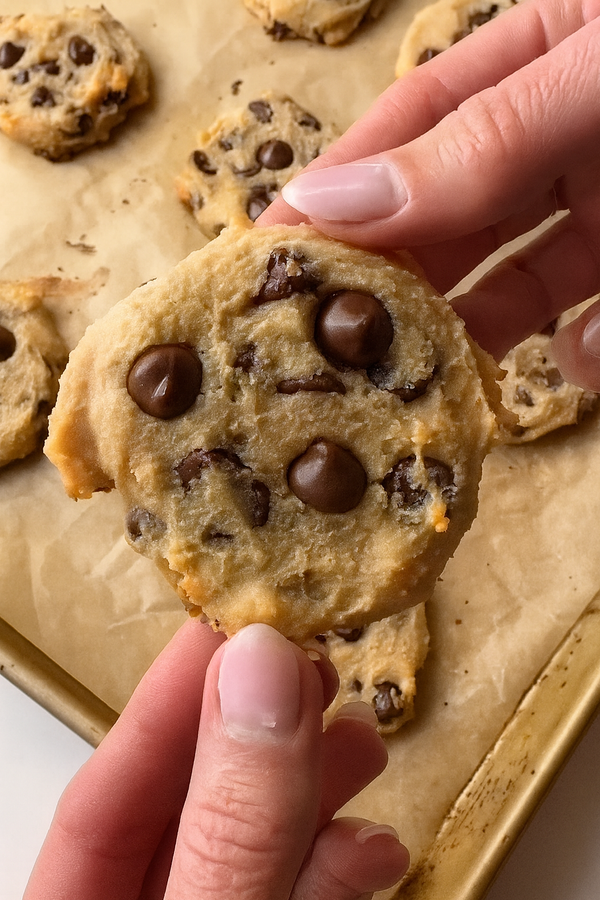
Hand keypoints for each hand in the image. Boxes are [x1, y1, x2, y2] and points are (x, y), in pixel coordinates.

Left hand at [24, 619, 408, 899]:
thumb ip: (231, 826)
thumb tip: (260, 670)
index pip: (104, 796)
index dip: (170, 701)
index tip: (236, 625)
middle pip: (185, 808)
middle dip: (260, 732)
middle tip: (313, 667)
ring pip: (249, 845)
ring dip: (312, 788)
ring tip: (363, 741)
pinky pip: (290, 896)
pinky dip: (337, 867)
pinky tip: (374, 846)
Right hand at [259, 0, 599, 391]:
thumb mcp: (588, 84)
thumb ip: (477, 144)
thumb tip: (334, 203)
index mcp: (527, 62)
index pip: (408, 129)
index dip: (340, 193)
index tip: (271, 256)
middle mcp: (553, 138)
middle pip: (446, 220)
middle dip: (396, 283)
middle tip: (338, 348)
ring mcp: (599, 203)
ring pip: (513, 282)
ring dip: (478, 335)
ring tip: (443, 381)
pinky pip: (587, 318)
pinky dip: (583, 347)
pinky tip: (583, 350)